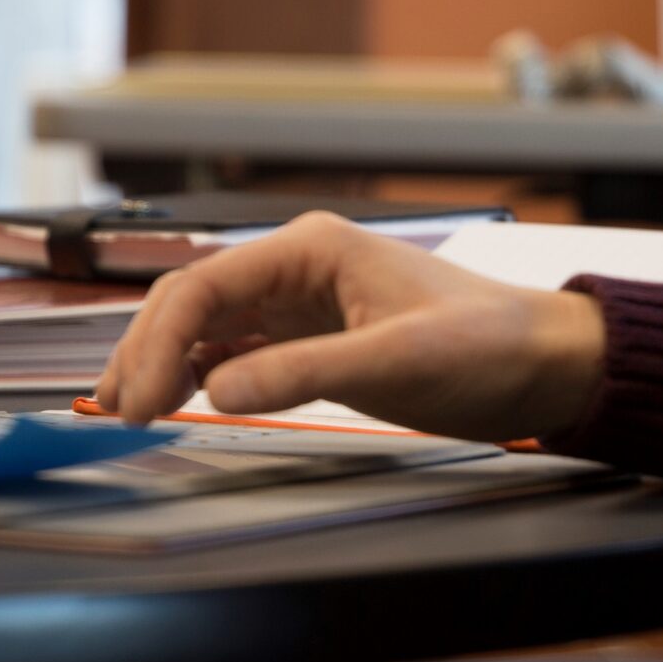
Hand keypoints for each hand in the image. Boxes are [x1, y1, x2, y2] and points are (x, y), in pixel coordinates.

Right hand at [94, 213, 606, 442]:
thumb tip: (216, 390)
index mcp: (311, 250)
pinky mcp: (315, 338)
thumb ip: (303, 373)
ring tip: (128, 407)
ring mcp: (303, 303)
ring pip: (207, 326)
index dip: (157, 343)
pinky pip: (237, 350)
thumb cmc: (486, 345)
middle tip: (119, 411)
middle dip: (146, 352)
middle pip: (192, 302)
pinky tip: (178, 399)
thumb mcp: (394, 361)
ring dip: (163, 362)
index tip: (138, 399)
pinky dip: (199, 373)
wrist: (543, 364)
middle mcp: (298, 268)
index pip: (203, 286)